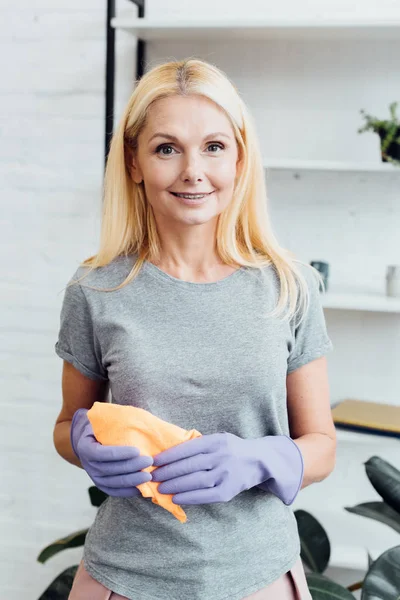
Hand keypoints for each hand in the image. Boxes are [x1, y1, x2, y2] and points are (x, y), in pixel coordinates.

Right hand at [70, 408, 153, 497]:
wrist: (87, 441)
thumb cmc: (100, 428)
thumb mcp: (101, 422)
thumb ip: (112, 422)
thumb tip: (135, 421)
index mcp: (86, 447)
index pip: (103, 453)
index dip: (120, 453)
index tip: (137, 450)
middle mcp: (88, 465)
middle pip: (111, 469)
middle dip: (132, 466)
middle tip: (149, 461)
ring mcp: (94, 477)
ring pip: (114, 482)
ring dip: (132, 480)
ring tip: (149, 476)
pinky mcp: (101, 485)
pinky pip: (114, 491)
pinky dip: (128, 491)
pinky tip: (142, 487)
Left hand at [152, 432, 303, 505]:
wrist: (260, 460)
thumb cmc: (232, 449)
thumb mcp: (218, 439)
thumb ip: (199, 444)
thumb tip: (170, 453)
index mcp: (215, 441)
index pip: (187, 448)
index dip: (169, 456)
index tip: (154, 461)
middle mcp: (221, 456)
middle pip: (189, 465)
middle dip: (167, 472)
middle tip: (152, 476)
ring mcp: (225, 474)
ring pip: (195, 480)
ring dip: (175, 485)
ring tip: (160, 488)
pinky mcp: (228, 490)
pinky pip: (205, 495)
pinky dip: (189, 497)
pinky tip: (176, 498)